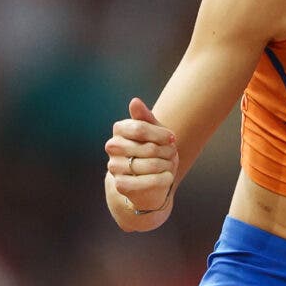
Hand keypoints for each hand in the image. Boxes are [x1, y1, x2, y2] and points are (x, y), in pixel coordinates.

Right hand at [104, 98, 177, 230]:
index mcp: (119, 129)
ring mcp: (114, 166)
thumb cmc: (154, 150)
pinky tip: (167, 177)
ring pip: (150, 165)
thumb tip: (134, 101)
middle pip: (148, 148)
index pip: (140, 128)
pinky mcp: (120, 184)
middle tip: (172, 154)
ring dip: (167, 165)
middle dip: (166, 152)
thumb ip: (145, 117)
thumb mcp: (154, 131)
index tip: (172, 139)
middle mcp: (112, 146)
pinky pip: (145, 182)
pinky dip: (162, 180)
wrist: (150, 179)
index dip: (161, 135)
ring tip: (169, 165)